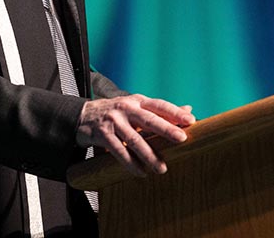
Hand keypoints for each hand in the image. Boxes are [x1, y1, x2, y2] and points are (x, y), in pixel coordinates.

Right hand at [76, 95, 195, 176]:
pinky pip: (119, 151)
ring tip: (161, 168)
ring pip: (134, 139)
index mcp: (137, 101)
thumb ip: (161, 111)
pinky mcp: (103, 134)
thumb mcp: (137, 107)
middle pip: (149, 119)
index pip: (159, 105)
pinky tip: (140, 172)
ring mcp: (114, 121)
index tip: (190, 120)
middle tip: (181, 139)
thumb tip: (189, 108)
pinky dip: (130, 163)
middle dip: (166, 129)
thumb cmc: (116, 113)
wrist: (83, 115)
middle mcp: (126, 108)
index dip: (175, 112)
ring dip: (149, 155)